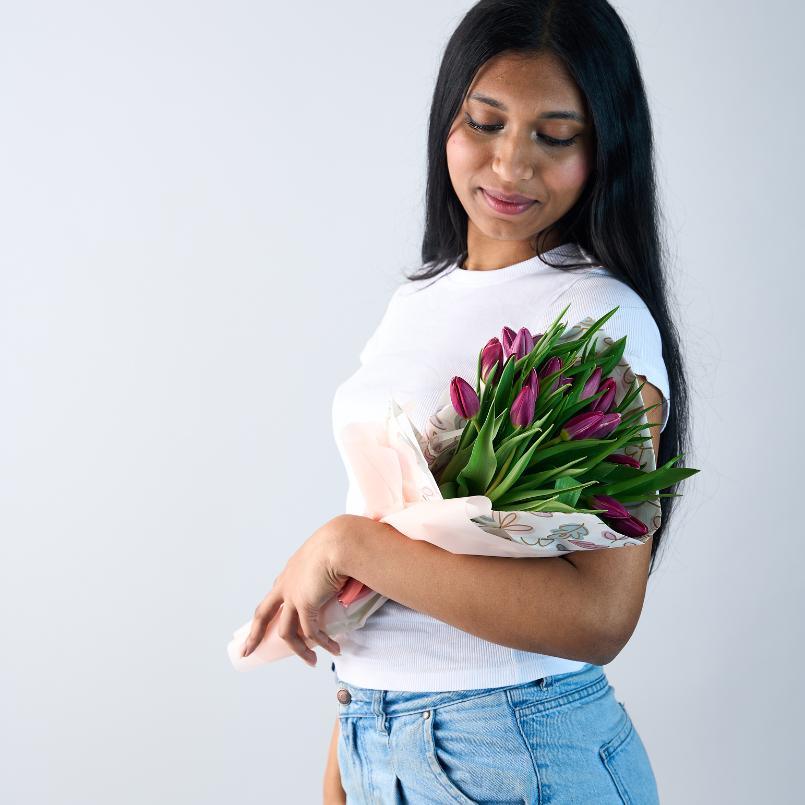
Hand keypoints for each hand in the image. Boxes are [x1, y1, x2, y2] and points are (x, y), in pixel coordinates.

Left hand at [241, 515, 349, 665]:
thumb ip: (330, 567)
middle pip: (263, 613)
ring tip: (311, 661)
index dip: (270, 611)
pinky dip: (322, 643)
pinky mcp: (305, 604)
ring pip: (286, 631)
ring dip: (299, 649)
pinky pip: (311, 631)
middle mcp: (286, 584)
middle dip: (255, 634)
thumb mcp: (327, 554)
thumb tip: (345, 576)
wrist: (340, 542)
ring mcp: (292, 595)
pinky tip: (332, 648)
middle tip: (249, 650)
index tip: (265, 623)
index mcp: (290, 571)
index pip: (275, 595)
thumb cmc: (339, 543)